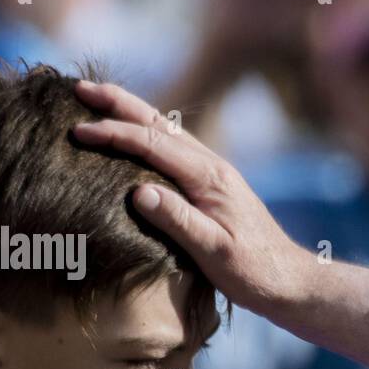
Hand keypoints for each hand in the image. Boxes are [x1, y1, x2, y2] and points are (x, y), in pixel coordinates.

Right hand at [70, 80, 368, 365]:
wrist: (290, 281)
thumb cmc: (254, 271)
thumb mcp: (215, 251)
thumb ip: (178, 220)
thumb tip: (138, 192)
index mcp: (209, 177)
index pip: (153, 144)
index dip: (114, 134)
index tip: (78, 130)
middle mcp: (212, 166)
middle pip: (160, 123)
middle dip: (118, 103)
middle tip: (79, 87)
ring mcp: (214, 173)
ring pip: (167, 131)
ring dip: (132, 112)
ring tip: (98, 100)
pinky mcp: (213, 186)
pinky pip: (174, 148)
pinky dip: (148, 134)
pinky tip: (135, 137)